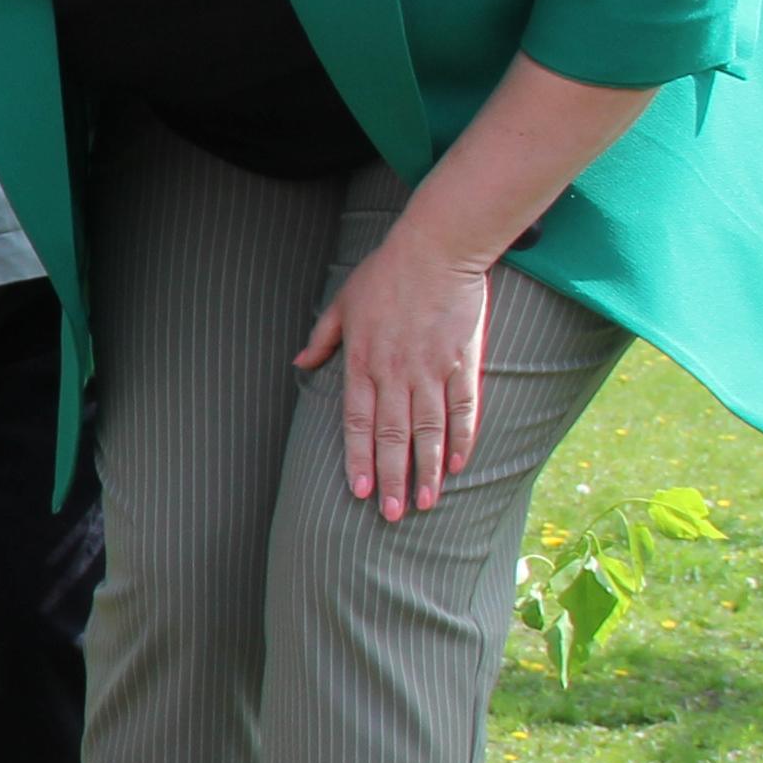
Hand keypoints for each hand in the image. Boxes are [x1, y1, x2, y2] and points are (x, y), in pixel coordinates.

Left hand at [295, 229, 497, 518]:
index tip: (359, 492)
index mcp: (363, 361)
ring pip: (428, 430)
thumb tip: (298, 363)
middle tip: (391, 515)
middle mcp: (395, 372)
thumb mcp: (343, 301)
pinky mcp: (463, 362)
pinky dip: (462, 439)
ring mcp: (431, 369)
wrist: (437, 248)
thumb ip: (322, 337)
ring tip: (424, 503)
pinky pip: (463, 408)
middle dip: (391, 478)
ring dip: (425, 470)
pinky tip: (457, 467)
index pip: (358, 422)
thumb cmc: (387, 272)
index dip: (359, 459)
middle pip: (393, 435)